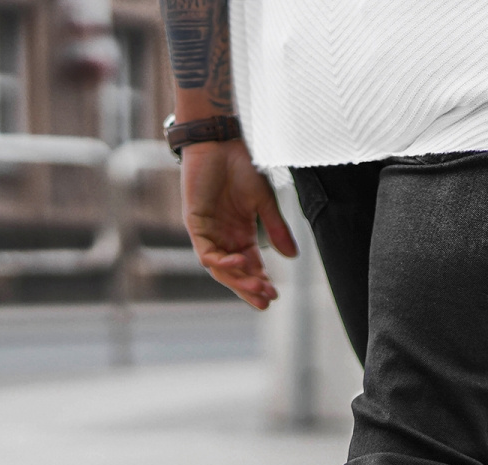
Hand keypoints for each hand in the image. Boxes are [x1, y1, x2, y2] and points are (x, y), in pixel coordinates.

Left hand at [180, 139, 298, 308]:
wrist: (220, 140)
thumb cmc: (240, 164)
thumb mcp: (264, 202)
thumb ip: (276, 230)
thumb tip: (292, 257)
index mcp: (241, 233)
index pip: (251, 266)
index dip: (261, 281)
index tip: (275, 294)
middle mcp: (224, 237)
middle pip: (236, 273)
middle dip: (250, 288)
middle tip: (266, 301)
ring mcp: (209, 232)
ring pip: (221, 268)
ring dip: (239, 280)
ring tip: (258, 288)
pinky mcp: (196, 224)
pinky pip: (207, 253)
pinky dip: (223, 262)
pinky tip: (241, 262)